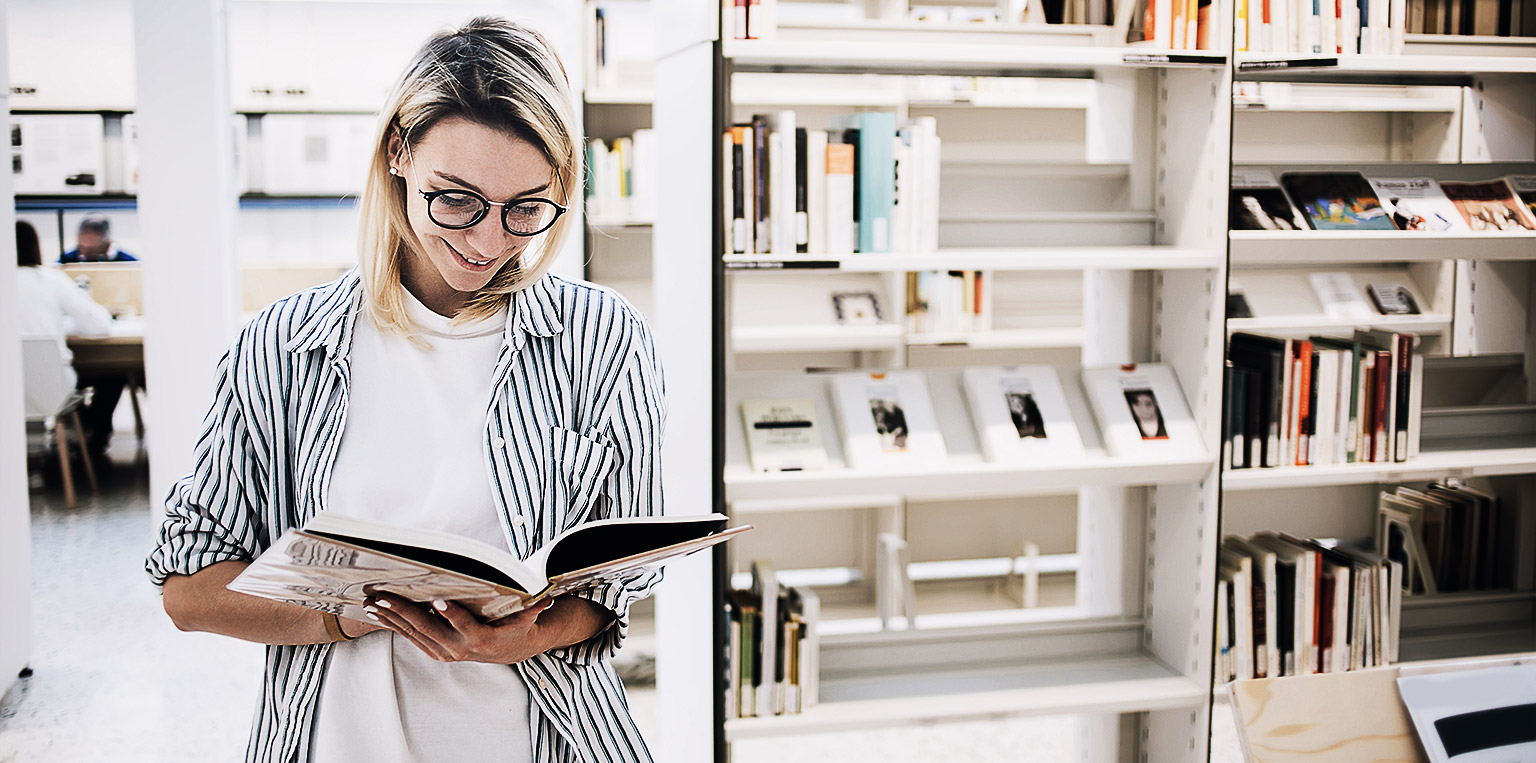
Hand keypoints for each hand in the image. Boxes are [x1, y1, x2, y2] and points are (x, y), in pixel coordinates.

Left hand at [363, 593, 553, 663]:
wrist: (511, 651)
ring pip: (413, 634)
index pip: (464, 626)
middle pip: (428, 629)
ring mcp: (444, 652)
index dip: (451, 614)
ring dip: (391, 618)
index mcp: (481, 640)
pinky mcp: (435, 651)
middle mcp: (459, 649)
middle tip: (383, 597)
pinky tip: (376, 613)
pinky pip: (410, 637)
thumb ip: (534, 607)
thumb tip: (546, 594)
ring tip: (371, 603)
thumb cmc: (517, 628)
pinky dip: (393, 625)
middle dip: (403, 612)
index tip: (438, 599)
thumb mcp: (528, 618)